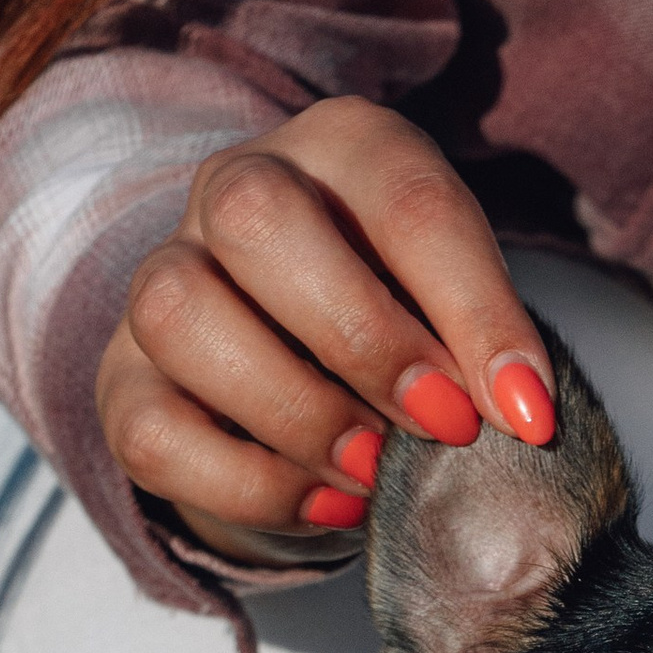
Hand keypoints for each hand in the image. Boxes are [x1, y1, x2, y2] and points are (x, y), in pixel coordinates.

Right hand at [94, 96, 555, 557]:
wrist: (316, 375)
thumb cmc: (408, 327)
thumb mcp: (463, 313)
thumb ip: (486, 346)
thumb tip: (521, 416)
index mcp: (340, 149)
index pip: (403, 198)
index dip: (473, 310)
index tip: (527, 414)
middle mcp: (232, 190)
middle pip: (256, 219)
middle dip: (364, 337)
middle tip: (442, 426)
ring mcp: (163, 280)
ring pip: (181, 314)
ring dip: (295, 411)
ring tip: (374, 472)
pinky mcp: (125, 383)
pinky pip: (154, 432)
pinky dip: (250, 485)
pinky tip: (325, 503)